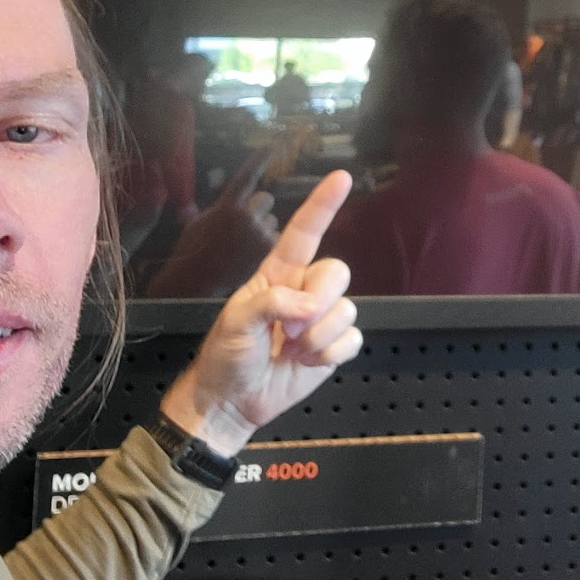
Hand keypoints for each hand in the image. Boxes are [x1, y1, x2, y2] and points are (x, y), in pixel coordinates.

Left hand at [160, 170, 361, 454]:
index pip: (304, 232)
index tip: (342, 177)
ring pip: (348, 309)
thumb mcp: (235, 323)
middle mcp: (304, 291)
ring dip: (319, 337)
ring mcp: (321, 320)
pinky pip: (353, 340)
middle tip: (290, 329)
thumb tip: (308, 307)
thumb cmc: (226, 355)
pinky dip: (330, 355)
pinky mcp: (333, 348)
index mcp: (277, 275)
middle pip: (337, 272)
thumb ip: (270, 304)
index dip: (322, 205)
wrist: (233, 401)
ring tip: (291, 350)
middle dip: (319, 301)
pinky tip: (305, 363)